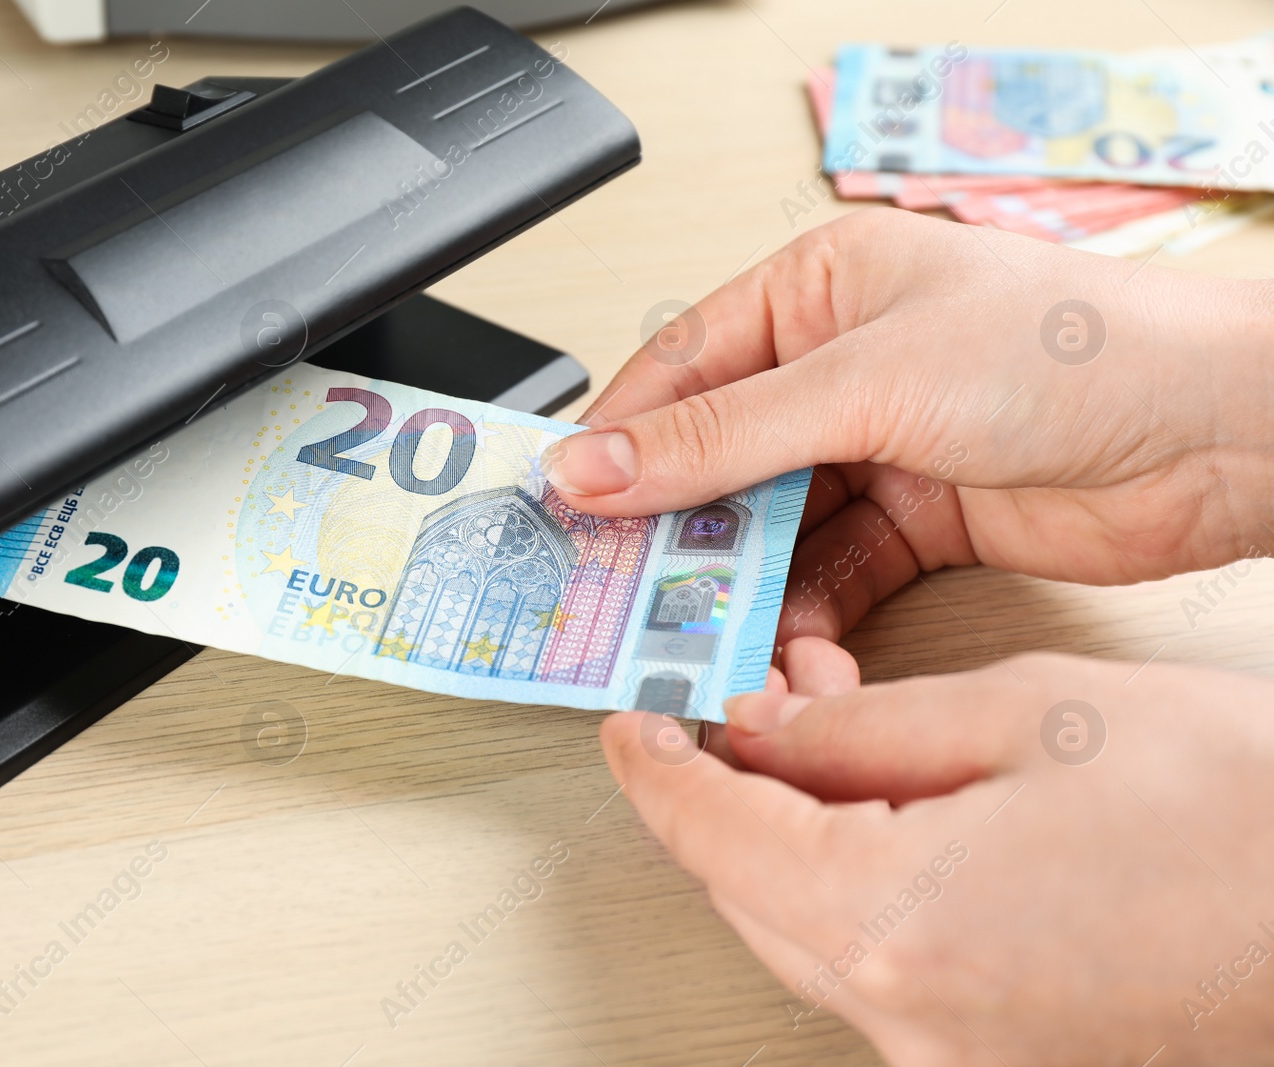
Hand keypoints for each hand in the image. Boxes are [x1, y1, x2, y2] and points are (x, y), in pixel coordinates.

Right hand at [543, 210, 1273, 684]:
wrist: (1223, 433)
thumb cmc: (1073, 350)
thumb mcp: (867, 382)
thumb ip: (721, 436)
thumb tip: (594, 463)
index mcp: (816, 290)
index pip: (679, 370)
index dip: (616, 444)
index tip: (563, 512)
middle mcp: (839, 368)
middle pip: (715, 461)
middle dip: (675, 534)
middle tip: (625, 598)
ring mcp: (878, 448)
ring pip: (768, 532)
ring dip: (740, 592)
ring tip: (710, 641)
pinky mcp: (919, 523)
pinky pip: (829, 578)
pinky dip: (805, 622)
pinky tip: (792, 653)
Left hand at [601, 655, 1273, 1065]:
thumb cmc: (1243, 821)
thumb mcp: (1027, 713)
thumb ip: (863, 726)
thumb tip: (764, 730)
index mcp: (893, 920)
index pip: (709, 834)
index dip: (654, 764)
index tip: (631, 722)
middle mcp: (908, 1013)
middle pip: (742, 889)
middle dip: (724, 789)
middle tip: (740, 705)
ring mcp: (952, 1050)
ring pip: (803, 927)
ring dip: (788, 834)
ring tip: (829, 736)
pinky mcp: (995, 1054)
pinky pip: (875, 963)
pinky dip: (851, 884)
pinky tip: (887, 815)